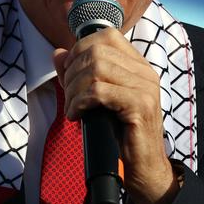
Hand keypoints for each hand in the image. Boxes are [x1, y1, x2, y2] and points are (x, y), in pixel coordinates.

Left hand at [53, 27, 178, 203]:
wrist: (144, 167)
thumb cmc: (121, 134)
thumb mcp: (98, 99)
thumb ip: (79, 74)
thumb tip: (58, 53)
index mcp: (138, 66)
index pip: (106, 36)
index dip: (80, 49)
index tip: (69, 74)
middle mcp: (145, 72)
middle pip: (96, 51)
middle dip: (72, 73)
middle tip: (69, 97)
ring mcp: (145, 88)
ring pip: (96, 69)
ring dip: (74, 89)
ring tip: (73, 108)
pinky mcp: (140, 106)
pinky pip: (99, 92)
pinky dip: (80, 102)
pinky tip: (77, 116)